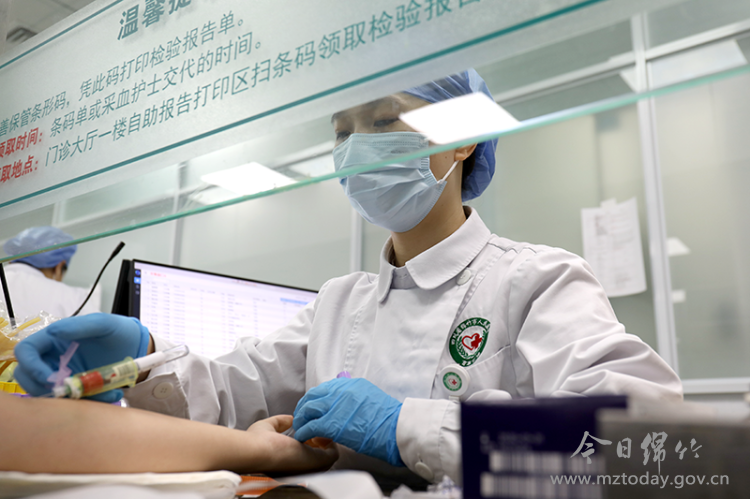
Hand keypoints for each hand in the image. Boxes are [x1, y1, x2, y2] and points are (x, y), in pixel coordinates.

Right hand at [13, 313, 150, 401]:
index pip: (26, 351)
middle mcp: (53, 358)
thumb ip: (81, 325)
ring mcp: (64, 375)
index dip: (31, 365)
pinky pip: (73, 401)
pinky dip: (90, 401)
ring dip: (69, 398)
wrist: (137, 347)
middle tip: (67, 391)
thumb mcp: (104, 324)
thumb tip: (54, 331)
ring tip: (101, 391)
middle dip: (42, 388)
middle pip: (28, 377)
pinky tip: (112, 393)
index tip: (50, 378)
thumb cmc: (118, 330)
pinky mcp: (77, 388)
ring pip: (48, 393)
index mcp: (53, 340)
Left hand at [245, 415, 337, 473]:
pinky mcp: (317, 462)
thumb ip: (279, 422)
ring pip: (327, 455)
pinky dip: (331, 441)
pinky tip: (322, 431)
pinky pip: (333, 454)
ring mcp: (309, 467)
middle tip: (316, 427)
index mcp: (288, 462)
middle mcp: (299, 467)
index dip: (309, 439)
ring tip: (320, 427)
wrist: (257, 451)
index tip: (308, 429)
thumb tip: (290, 419)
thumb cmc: (256, 444)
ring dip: (325, 439)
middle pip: (318, 456)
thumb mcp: (268, 427)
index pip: (305, 454)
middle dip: (319, 438)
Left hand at [293, 378, 403, 466]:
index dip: (315, 399)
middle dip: (303, 407)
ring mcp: (335, 406)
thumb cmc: (388, 419)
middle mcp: (341, 391)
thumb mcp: (370, 397)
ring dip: (301, 419)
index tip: (312, 408)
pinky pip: (310, 426)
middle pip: (313, 396)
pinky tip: (303, 437)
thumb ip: (354, 397)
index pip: (324, 388)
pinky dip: (304, 432)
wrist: (396, 429)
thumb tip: (343, 403)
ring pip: (308, 409)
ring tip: (300, 428)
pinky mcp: (332, 423)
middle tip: (301, 417)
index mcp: (351, 384)